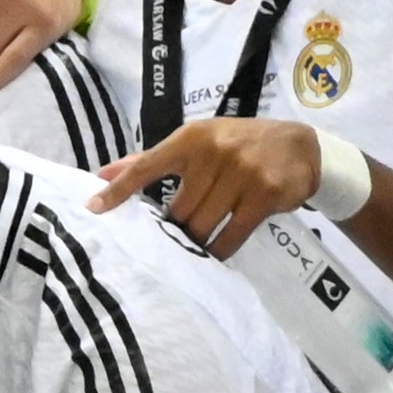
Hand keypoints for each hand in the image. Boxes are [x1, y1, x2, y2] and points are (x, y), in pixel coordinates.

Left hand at [93, 114, 323, 259]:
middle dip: (176, 228)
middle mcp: (213, 152)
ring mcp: (241, 173)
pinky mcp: (263, 195)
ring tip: (196, 245)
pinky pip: (231, 236)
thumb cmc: (240, 144)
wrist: (301, 146)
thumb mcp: (198, 141)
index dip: (119, 189)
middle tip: (177, 237)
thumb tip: (102, 174)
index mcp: (191, 138)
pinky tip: (216, 254)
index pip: (146, 165)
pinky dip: (220, 250)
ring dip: (197, 241)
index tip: (92, 208)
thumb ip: (151, 159)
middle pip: (178, 210)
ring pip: (202, 225)